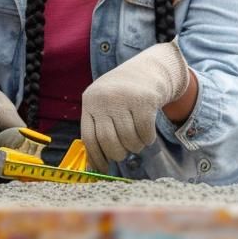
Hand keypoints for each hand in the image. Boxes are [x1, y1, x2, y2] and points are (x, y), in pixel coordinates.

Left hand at [80, 41, 190, 169]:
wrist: (149, 69)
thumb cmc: (123, 95)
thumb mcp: (104, 103)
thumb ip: (98, 127)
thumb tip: (95, 165)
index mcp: (90, 101)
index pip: (88, 137)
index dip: (96, 158)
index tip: (103, 169)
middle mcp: (105, 98)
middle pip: (109, 141)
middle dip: (118, 154)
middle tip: (123, 153)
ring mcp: (125, 98)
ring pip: (128, 139)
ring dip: (135, 147)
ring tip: (136, 141)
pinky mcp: (145, 100)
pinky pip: (145, 133)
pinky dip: (147, 139)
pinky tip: (147, 134)